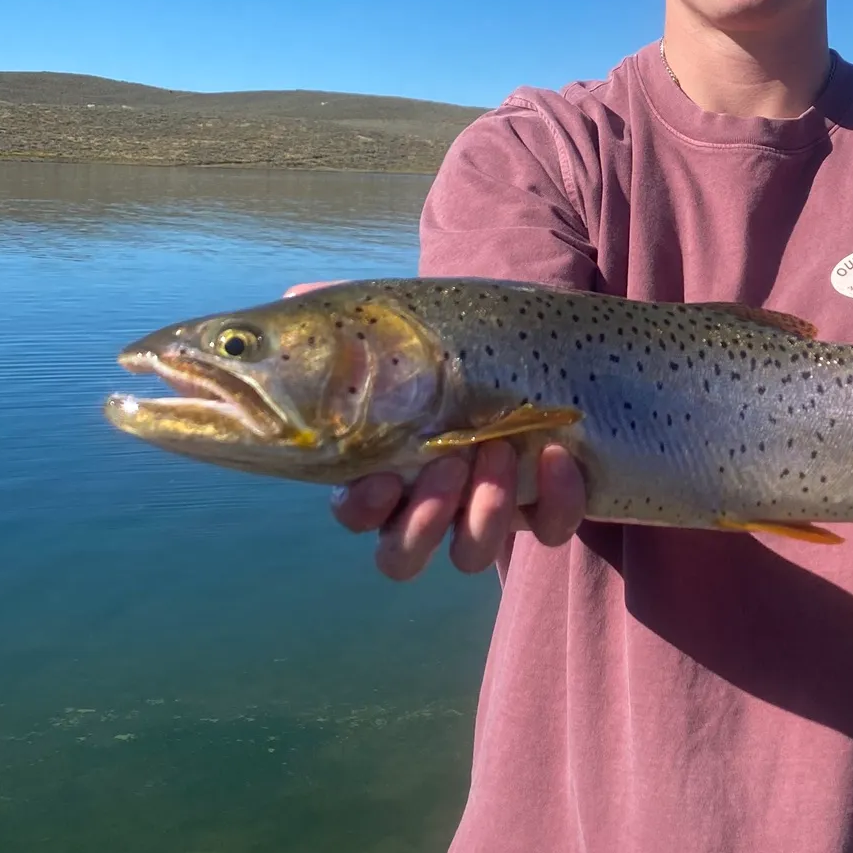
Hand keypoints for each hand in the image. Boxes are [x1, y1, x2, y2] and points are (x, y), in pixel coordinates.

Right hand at [284, 281, 587, 579]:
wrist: (536, 341)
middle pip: (403, 555)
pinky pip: (550, 528)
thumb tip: (295, 296)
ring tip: (499, 449)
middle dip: (422, 522)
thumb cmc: (453, 342)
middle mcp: (432, 502)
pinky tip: (558, 452)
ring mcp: (489, 509)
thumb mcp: (402, 324)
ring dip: (484, 513)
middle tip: (447, 461)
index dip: (363, 508)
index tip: (383, 475)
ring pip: (470, 555)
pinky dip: (558, 500)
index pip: (356, 514)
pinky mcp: (546, 506)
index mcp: (387, 466)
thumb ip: (345, 318)